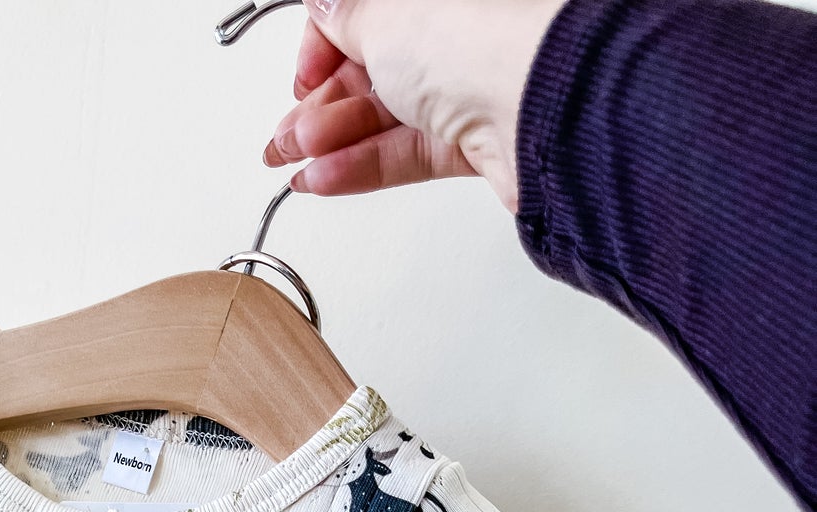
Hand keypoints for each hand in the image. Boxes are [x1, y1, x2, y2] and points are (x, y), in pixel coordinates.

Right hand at [263, 0, 565, 211]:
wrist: (543, 105)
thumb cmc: (480, 39)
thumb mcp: (382, 14)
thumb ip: (347, 15)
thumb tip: (327, 5)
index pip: (365, 13)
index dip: (323, 44)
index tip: (303, 75)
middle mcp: (457, 30)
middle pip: (372, 69)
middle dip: (319, 106)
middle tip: (284, 139)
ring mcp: (467, 86)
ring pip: (386, 115)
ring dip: (332, 140)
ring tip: (292, 163)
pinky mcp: (475, 140)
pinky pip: (407, 152)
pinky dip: (362, 166)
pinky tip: (323, 179)